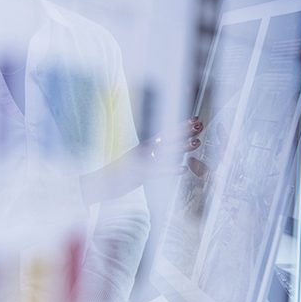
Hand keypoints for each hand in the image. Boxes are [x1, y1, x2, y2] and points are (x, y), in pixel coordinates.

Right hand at [82, 117, 203, 202]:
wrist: (99, 182)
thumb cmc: (118, 173)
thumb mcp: (136, 160)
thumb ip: (148, 154)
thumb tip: (164, 150)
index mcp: (143, 147)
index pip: (165, 133)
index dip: (181, 126)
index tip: (195, 119)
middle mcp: (143, 150)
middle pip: (167, 138)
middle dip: (185, 131)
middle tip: (201, 124)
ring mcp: (142, 162)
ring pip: (165, 152)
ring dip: (181, 147)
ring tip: (197, 143)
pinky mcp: (139, 175)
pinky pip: (157, 172)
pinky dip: (170, 170)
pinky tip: (183, 169)